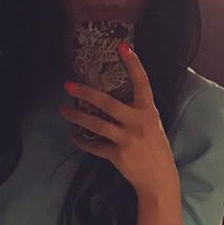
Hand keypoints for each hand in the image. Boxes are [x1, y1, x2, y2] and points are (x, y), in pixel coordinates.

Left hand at [61, 43, 178, 195]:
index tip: (123, 46)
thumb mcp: (152, 126)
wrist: (159, 179)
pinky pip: (95, 146)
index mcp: (149, 111)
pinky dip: (83, 142)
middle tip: (68, 85)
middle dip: (85, 93)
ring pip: (96, 124)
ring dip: (77, 117)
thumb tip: (113, 103)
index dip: (133, 63)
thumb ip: (137, 113)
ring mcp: (127, 139)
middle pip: (107, 103)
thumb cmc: (155, 150)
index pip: (142, 82)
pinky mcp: (118, 155)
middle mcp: (138, 122)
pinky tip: (74, 137)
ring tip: (64, 111)